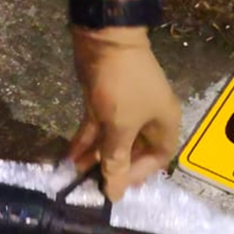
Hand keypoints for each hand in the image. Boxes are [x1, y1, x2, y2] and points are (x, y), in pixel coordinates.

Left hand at [67, 26, 179, 200]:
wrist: (104, 40)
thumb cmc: (122, 85)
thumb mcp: (120, 127)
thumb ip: (116, 161)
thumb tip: (115, 193)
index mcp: (164, 123)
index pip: (158, 158)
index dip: (139, 174)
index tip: (116, 186)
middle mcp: (148, 118)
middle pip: (133, 151)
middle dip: (113, 167)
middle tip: (90, 184)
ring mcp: (125, 109)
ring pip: (111, 140)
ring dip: (94, 156)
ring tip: (74, 174)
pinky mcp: (104, 102)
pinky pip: (97, 128)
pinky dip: (85, 141)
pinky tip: (69, 156)